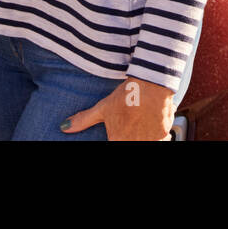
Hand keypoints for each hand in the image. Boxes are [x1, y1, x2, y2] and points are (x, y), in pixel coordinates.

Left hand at [60, 76, 175, 140]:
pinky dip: (158, 134)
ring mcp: (150, 140)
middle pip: (131, 142)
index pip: (114, 144)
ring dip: (144, 137)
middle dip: (131, 136)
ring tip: (142, 125)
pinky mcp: (163, 134)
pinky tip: (153, 123)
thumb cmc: (126, 96)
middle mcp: (134, 144)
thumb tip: (64, 127)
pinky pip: (161, 139)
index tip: (120, 132)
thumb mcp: (102, 108)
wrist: (150, 84)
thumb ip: (84, 120)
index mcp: (118, 140)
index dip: (116, 137)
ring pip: (146, 142)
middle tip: (131, 126)